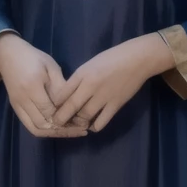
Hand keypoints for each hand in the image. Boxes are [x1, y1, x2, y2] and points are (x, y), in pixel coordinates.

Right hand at [0, 33, 89, 138]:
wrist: (8, 55)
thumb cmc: (33, 58)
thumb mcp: (51, 67)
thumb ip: (60, 87)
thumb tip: (71, 106)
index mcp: (32, 86)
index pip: (50, 111)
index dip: (66, 119)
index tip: (82, 122)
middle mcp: (23, 99)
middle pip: (43, 124)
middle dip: (63, 130)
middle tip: (80, 130)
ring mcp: (17, 106)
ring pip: (36, 129)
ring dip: (53, 133)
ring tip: (70, 132)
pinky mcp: (15, 108)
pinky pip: (29, 126)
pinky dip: (44, 130)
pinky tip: (56, 128)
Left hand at [46, 33, 171, 133]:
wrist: (136, 59)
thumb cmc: (110, 59)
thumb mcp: (89, 65)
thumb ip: (77, 79)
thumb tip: (66, 95)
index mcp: (82, 74)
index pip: (62, 93)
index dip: (54, 105)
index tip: (50, 111)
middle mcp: (90, 86)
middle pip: (71, 107)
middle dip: (61, 118)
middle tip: (57, 124)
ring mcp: (103, 97)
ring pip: (84, 116)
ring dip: (77, 123)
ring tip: (74, 124)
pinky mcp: (116, 105)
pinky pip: (101, 122)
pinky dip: (94, 127)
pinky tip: (91, 126)